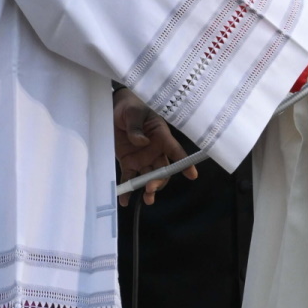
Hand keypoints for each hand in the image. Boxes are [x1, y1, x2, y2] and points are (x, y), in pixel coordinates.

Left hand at [113, 87, 196, 205]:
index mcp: (161, 136)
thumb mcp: (134, 113)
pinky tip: (125, 201)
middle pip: (162, 170)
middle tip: (151, 188)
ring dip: (148, 189)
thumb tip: (141, 141)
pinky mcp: (129, 163)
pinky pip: (129, 178)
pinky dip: (127, 190)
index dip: (184, 163)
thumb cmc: (131, 106)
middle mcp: (155, 151)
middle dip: (160, 181)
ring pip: (149, 177)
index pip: (175, 151)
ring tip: (147, 199)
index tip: (192, 175)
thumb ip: (136, 127)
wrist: (116, 109)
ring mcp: (142, 158)